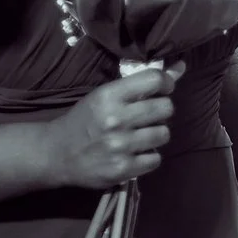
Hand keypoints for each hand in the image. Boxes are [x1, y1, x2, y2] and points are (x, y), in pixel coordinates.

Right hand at [43, 64, 182, 191]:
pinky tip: (134, 153)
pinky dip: (148, 157)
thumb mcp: (105, 96)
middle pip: (166, 107)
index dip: (166, 83)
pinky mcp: (123, 169)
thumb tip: (180, 68)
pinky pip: (155, 159)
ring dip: (156, 134)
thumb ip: (141, 84)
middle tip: (149, 115)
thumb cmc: (85, 120)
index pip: (154, 80)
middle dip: (161, 110)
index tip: (164, 89)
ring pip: (164, 134)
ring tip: (140, 135)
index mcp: (109, 95)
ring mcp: (120, 145)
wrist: (57, 153)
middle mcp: (115, 119)